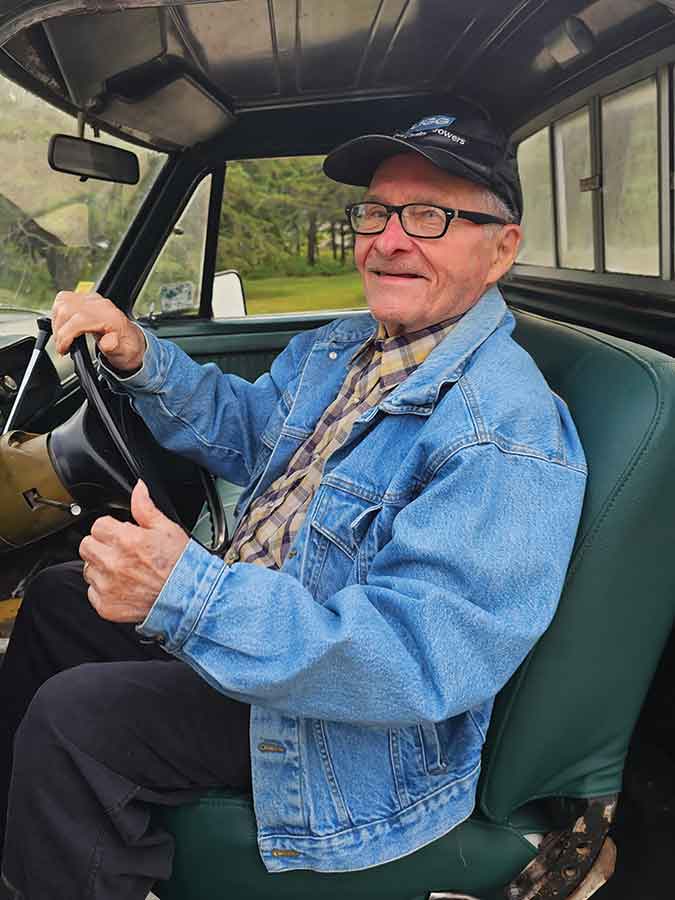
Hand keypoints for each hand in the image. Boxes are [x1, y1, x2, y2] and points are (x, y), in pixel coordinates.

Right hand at [51, 290, 145, 370]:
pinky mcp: (86, 299)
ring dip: (57, 321)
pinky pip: (64, 300)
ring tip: (62, 338)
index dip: (66, 335)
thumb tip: (108, 342)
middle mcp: (100, 305)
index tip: (63, 349)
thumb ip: (115, 348)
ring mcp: (93, 299)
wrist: (131, 340)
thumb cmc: (126, 348)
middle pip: (67, 309)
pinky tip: (63, 327)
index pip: (79, 319)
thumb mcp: (125, 354)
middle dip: (59, 330)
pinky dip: (58, 314)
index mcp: (110, 317)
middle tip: (63, 346)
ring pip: (62, 302)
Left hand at [79, 480, 189, 622]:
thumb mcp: (166, 529)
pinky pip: (93, 592)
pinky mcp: (106, 605)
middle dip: (101, 545)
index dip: (111, 528)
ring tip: (124, 570)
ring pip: (88, 569)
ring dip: (101, 568)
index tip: (120, 534)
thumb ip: (145, 507)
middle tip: (119, 551)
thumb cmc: (180, 564)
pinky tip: (123, 586)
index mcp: (126, 540)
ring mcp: (108, 586)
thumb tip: (138, 488)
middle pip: (87, 546)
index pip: (98, 525)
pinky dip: (104, 590)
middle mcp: (113, 563)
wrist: (188, 598)